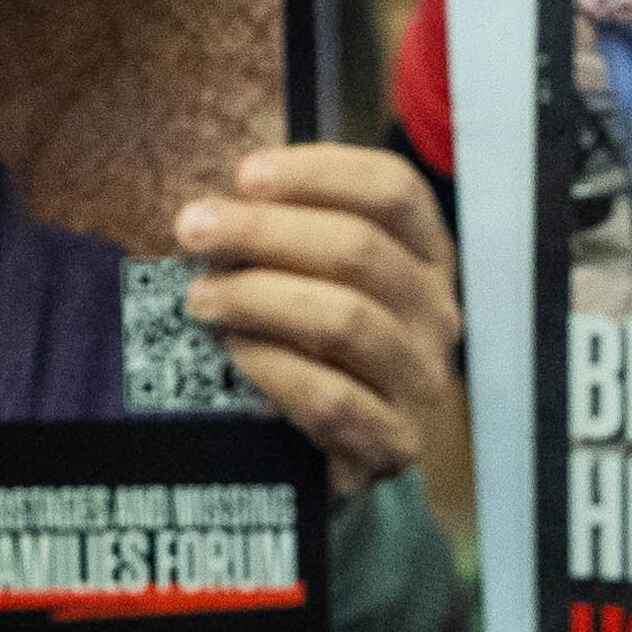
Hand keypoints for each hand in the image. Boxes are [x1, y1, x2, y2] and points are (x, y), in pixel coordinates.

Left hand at [172, 145, 462, 498]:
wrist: (336, 461)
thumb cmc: (313, 352)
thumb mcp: (311, 282)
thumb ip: (282, 238)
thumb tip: (212, 208)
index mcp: (425, 256)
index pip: (393, 190)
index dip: (320, 171)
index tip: (246, 174)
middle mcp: (436, 311)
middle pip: (360, 249)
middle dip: (265, 231)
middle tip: (195, 228)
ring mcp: (421, 379)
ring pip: (346, 319)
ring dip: (260, 297)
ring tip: (201, 297)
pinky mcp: (394, 441)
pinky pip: (332, 398)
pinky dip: (274, 368)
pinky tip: (235, 351)